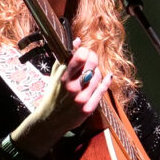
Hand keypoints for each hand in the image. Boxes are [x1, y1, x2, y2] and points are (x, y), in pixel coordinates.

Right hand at [12, 38, 112, 157]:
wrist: (51, 119)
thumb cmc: (54, 93)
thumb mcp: (56, 74)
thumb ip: (66, 58)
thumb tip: (78, 41)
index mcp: (63, 77)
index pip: (81, 57)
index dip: (85, 51)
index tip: (84, 51)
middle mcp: (73, 88)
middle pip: (92, 65)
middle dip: (93, 58)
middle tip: (91, 58)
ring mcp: (82, 99)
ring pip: (98, 76)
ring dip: (96, 71)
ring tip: (90, 73)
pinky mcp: (89, 108)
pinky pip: (102, 90)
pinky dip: (105, 81)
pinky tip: (107, 76)